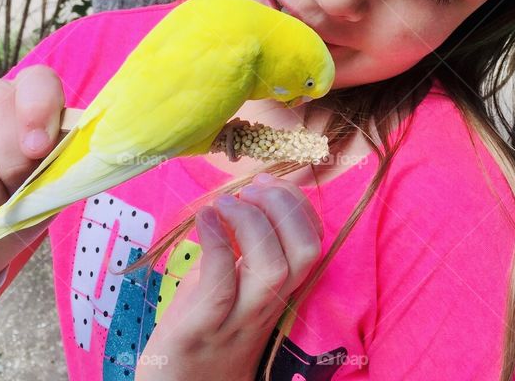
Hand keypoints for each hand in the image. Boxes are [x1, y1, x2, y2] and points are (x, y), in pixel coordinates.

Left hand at [136, 175, 323, 380]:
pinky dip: (217, 242)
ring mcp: (237, 322)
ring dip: (252, 221)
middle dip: (285, 205)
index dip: (298, 205)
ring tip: (225, 203)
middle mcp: (267, 307)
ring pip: (274, 269)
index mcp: (278, 293)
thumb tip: (248, 197)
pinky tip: (204, 218)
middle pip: (305, 252)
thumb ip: (242, 249)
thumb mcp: (229, 285)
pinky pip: (220, 284)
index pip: (314, 243)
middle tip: (250, 188)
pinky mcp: (201, 332)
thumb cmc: (200, 332)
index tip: (266, 182)